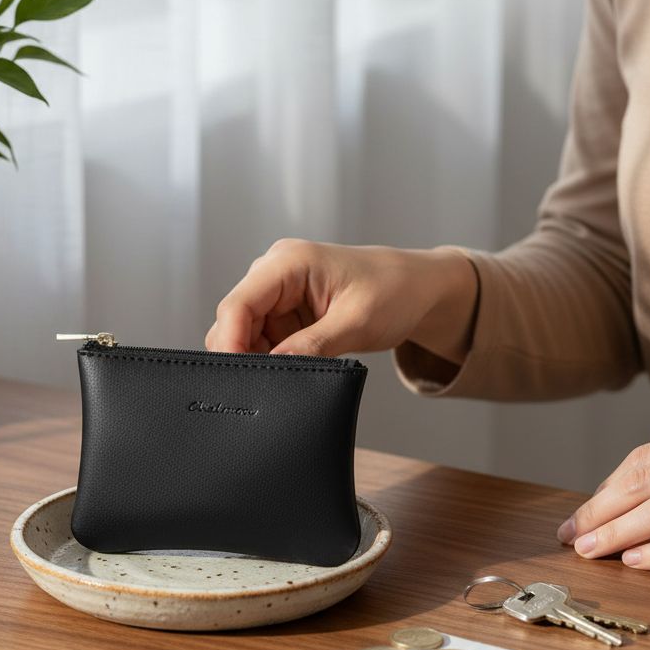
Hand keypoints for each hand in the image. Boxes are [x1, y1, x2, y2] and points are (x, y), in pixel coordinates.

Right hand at [205, 237, 477, 360]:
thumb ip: (311, 346)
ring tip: (289, 377)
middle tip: (266, 388)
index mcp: (288, 262)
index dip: (230, 344)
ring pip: (245, 333)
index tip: (239, 380)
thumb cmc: (394, 291)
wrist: (418, 288)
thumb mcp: (356, 323)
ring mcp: (278, 291)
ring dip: (259, 358)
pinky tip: (291, 370)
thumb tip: (275, 368)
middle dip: (243, 354)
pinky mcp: (286, 310)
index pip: (237, 306)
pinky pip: (263, 339)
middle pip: (234, 321)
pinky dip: (272, 357)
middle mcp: (275, 272)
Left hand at [558, 436, 649, 569]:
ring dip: (618, 532)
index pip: (635, 467)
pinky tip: (631, 559)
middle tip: (572, 538)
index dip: (599, 497)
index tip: (571, 523)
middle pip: (639, 486)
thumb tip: (599, 503)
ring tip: (589, 549)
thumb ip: (647, 479)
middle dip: (599, 514)